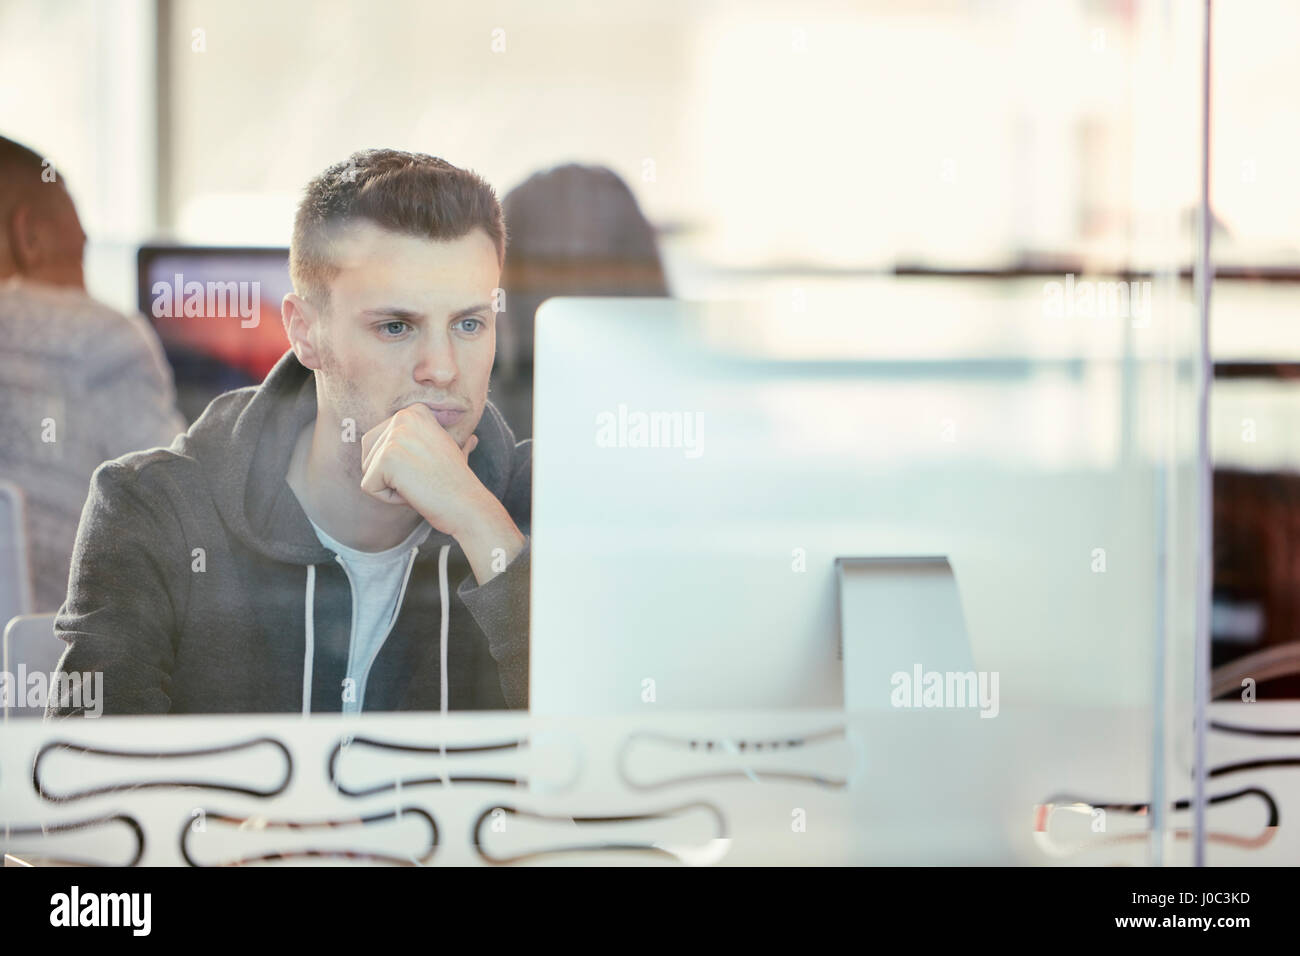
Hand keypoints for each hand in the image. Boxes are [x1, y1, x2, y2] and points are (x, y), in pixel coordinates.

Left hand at [359, 403, 484, 536]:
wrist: (467, 503)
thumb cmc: (458, 482)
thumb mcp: (450, 450)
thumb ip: (443, 441)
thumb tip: (471, 440)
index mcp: (414, 412)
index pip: (378, 441)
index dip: (400, 464)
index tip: (427, 467)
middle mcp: (403, 416)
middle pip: (368, 454)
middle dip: (390, 476)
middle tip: (422, 478)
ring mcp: (394, 436)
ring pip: (368, 471)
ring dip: (390, 486)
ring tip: (419, 483)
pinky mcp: (387, 458)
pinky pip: (368, 487)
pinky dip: (388, 498)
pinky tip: (414, 492)